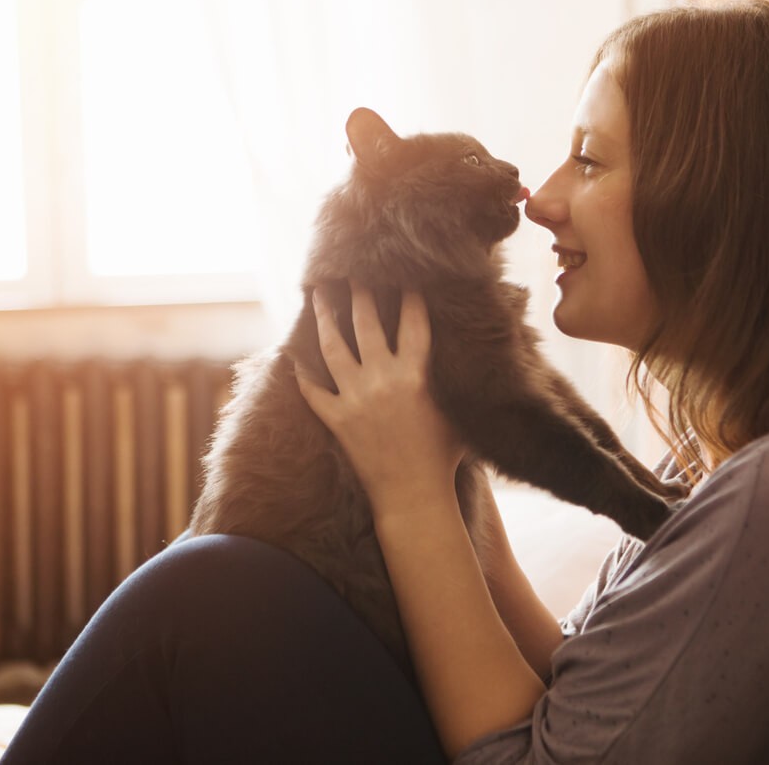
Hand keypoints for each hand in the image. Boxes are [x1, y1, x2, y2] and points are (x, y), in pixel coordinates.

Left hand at [296, 281, 466, 519]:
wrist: (414, 496)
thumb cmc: (443, 458)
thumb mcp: (457, 413)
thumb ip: (455, 382)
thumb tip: (474, 359)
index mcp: (416, 375)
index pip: (413, 322)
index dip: (409, 296)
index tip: (404, 275)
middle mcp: (382, 380)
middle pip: (367, 324)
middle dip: (360, 294)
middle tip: (353, 272)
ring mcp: (355, 399)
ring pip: (333, 348)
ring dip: (326, 319)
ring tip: (319, 296)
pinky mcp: (337, 420)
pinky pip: (313, 391)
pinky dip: (303, 374)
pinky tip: (295, 358)